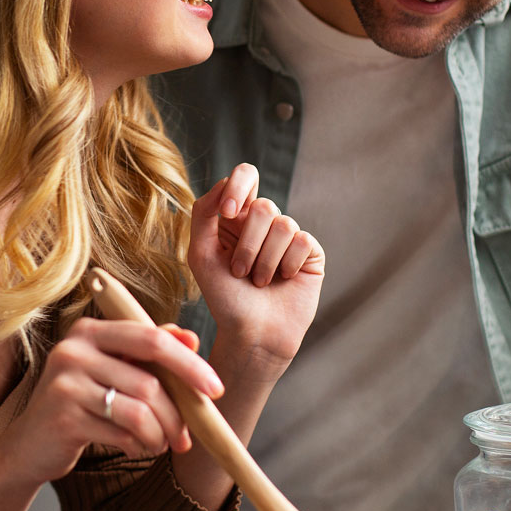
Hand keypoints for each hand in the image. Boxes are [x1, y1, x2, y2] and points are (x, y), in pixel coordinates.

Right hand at [0, 319, 222, 486]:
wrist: (31, 444)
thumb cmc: (82, 402)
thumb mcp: (114, 370)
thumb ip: (149, 352)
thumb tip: (191, 339)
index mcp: (91, 330)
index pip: (152, 338)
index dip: (189, 364)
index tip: (215, 390)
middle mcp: (74, 349)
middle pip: (150, 381)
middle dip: (178, 413)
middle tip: (188, 437)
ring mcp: (65, 382)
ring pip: (140, 411)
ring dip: (159, 436)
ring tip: (158, 445)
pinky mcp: (63, 416)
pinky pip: (122, 433)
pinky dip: (139, 446)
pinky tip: (135, 448)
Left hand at [188, 163, 324, 376]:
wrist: (253, 334)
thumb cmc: (224, 298)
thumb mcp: (201, 255)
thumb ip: (204, 214)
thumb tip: (225, 182)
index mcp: (237, 218)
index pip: (245, 176)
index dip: (239, 187)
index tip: (229, 212)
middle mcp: (264, 223)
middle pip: (264, 206)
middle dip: (248, 243)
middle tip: (240, 272)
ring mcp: (289, 237)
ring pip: (283, 224)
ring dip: (265, 260)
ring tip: (260, 282)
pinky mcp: (310, 252)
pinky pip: (302, 241)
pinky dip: (287, 265)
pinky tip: (283, 280)